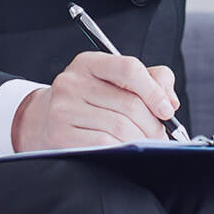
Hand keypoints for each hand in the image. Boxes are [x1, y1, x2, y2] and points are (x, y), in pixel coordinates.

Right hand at [11, 51, 180, 151]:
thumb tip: (169, 101)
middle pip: (129, 103)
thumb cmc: (88, 102)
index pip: (129, 68)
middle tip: (161, 135)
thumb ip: (150, 81)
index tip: (166, 110)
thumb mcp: (114, 82)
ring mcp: (63, 109)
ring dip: (142, 139)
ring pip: (120, 126)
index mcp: (89, 63)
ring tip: (147, 143)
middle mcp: (72, 82)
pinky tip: (126, 150)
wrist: (43, 122)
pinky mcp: (61, 134)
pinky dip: (123, 149)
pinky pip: (105, 144)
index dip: (154, 91)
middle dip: (153, 123)